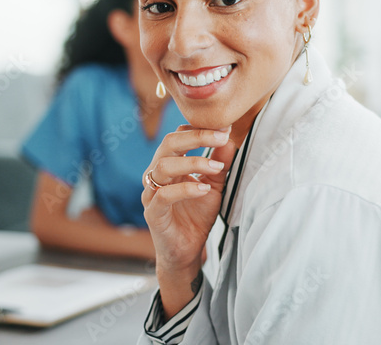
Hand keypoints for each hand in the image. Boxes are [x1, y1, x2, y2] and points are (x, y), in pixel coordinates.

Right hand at [142, 125, 235, 315]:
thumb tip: (228, 139)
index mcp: (169, 164)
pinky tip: (203, 189)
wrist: (187, 252)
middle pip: (168, 144)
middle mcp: (156, 175)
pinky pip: (164, 195)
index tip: (224, 128)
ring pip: (163, 166)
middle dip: (196, 137)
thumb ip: (219, 163)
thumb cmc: (196, 217)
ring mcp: (151, 193)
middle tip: (221, 136)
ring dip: (193, 162)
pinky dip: (185, 189)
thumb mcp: (214, 186)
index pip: (177, 136)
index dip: (199, 129)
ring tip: (216, 167)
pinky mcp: (153, 213)